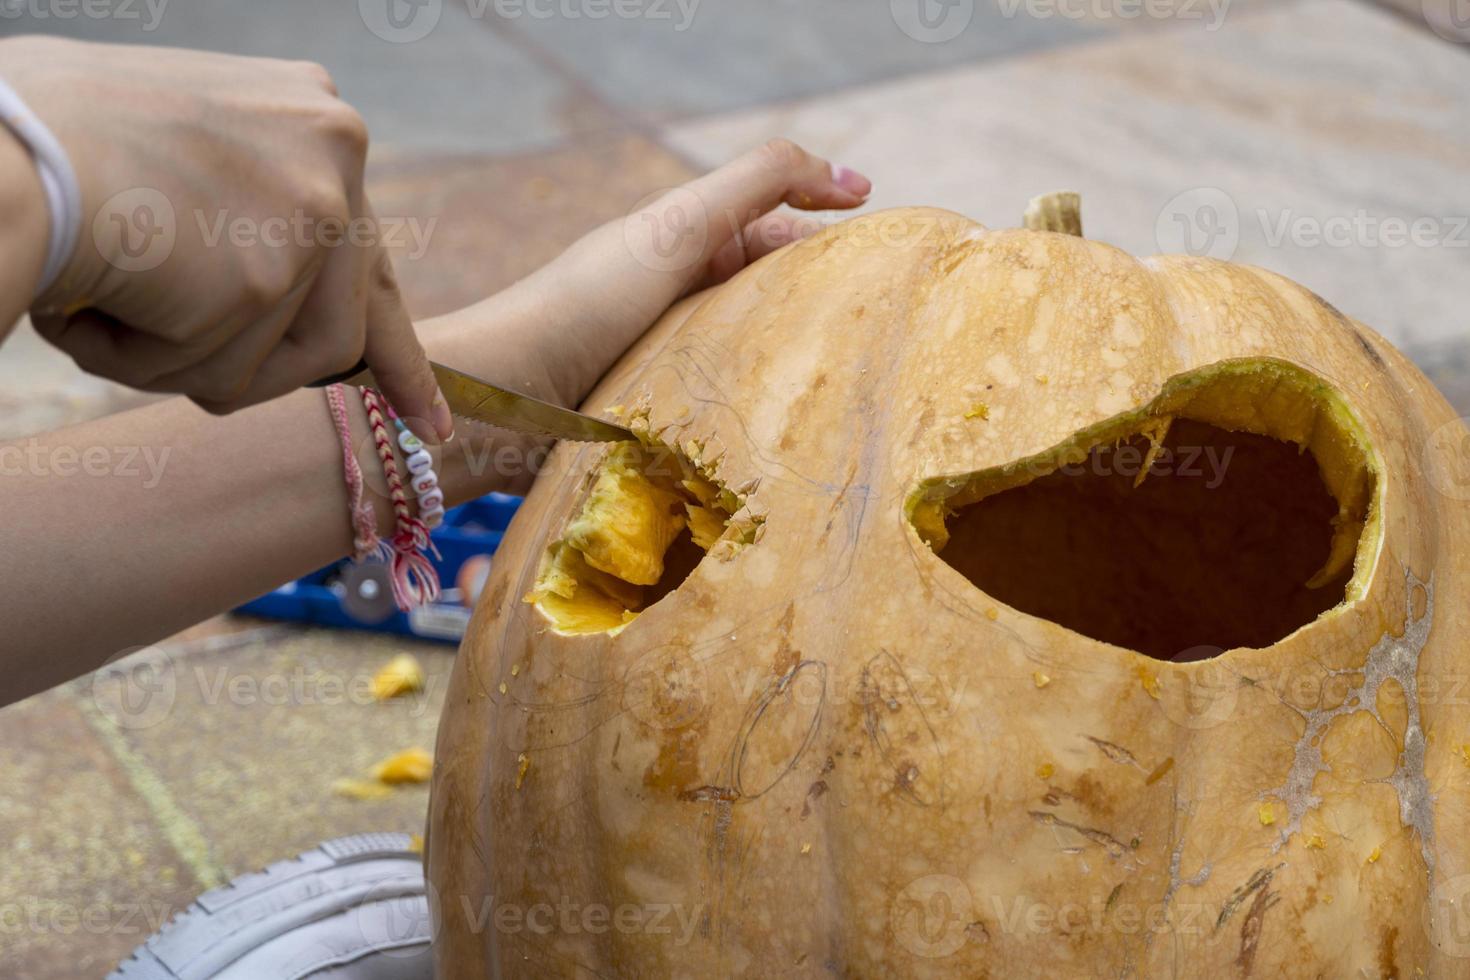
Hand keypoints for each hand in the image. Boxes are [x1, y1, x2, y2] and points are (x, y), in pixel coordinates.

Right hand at [3, 36, 450, 439]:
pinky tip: (100, 307)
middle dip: (368, 375)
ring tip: (120, 309)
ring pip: (297, 358)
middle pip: (350, 313)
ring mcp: (312, 210)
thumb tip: (282, 287)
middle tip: (430, 427)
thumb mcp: (185, 153)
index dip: (392, 327)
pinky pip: (228, 374)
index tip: (434, 401)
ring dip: (197, 362)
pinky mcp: (273, 274)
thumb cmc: (46, 145)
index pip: (368, 245)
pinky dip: (151, 364)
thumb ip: (246, 205)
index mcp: (310, 113)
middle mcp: (335, 147)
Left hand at [449, 138, 871, 405]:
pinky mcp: (660, 422)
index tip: (895, 252)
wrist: (502, 400)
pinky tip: (793, 438)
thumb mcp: (678, 226)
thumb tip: (851, 176)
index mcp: (687, 247)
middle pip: (774, 299)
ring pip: (757, 360)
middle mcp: (683, 302)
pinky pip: (727, 416)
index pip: (779, 232)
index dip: (833, 233)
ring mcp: (672, 364)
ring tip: (853, 393)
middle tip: (888, 334)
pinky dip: (761, 421)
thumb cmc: (587, 304)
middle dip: (826, 309)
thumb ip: (759, 183)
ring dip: (797, 373)